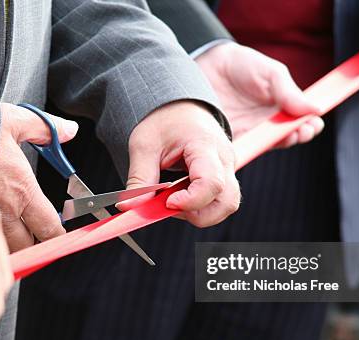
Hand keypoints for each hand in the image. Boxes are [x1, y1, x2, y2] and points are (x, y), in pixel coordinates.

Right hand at [0, 103, 77, 252]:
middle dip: (32, 244)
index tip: (58, 233)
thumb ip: (45, 128)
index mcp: (21, 190)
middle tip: (33, 234)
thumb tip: (69, 130)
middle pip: (26, 246)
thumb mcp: (14, 120)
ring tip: (7, 235)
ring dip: (7, 246)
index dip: (56, 234)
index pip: (49, 228)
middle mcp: (2, 210)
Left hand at [118, 100, 239, 227]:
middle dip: (197, 214)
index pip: (211, 183)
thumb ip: (139, 179)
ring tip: (173, 198)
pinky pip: (220, 201)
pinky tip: (181, 194)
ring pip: (227, 205)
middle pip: (227, 202)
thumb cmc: (163, 120)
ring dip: (199, 212)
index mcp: (205, 145)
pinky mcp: (225, 176)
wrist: (179, 105)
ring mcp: (228, 168)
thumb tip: (129, 208)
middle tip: (169, 204)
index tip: (167, 202)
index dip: (190, 201)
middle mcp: (224, 159)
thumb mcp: (143, 145)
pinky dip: (200, 206)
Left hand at [196, 43, 324, 148]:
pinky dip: (249, 150)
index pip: (302, 122)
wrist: (206, 65)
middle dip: (298, 136)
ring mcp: (249, 133)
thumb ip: (289, 91)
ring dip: (276, 144)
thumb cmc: (241, 65)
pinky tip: (254, 143)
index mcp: (282, 108)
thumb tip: (315, 109)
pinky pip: (242, 150)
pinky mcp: (229, 139)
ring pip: (266, 146)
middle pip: (288, 137)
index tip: (313, 124)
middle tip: (300, 131)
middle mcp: (267, 124)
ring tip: (283, 136)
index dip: (310, 125)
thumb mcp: (271, 73)